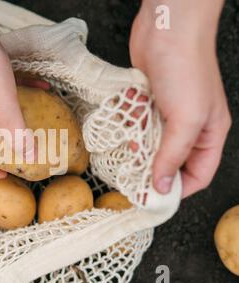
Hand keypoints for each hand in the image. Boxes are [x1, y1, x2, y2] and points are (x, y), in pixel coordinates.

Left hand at [130, 0, 230, 197]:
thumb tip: (161, 187)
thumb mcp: (186, 120)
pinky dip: (129, 122)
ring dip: (136, 143)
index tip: (152, 199)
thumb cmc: (186, 70)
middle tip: (130, 176)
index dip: (177, 190)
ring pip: (149, 143)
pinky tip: (127, 113)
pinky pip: (136, 123)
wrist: (166, 30)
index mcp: (209, 134)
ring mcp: (167, 114)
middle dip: (150, 168)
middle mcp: (189, 127)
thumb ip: (172, 156)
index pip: (197, 175)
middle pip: (169, 161)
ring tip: (127, 139)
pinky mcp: (147, 102)